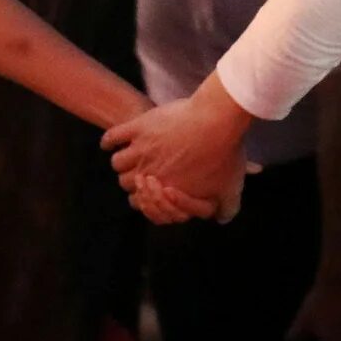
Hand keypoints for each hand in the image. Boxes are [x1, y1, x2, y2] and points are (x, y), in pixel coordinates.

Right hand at [104, 80, 255, 217]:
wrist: (217, 120)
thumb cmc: (224, 154)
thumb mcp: (231, 188)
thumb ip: (226, 209)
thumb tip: (221, 220)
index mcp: (166, 191)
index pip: (141, 203)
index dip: (144, 198)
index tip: (150, 190)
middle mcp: (148, 173)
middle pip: (126, 183)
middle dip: (132, 180)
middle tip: (142, 172)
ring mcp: (140, 149)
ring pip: (117, 162)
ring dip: (122, 161)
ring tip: (130, 155)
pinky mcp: (138, 127)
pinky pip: (113, 137)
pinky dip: (109, 141)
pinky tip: (111, 142)